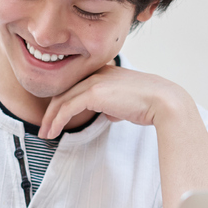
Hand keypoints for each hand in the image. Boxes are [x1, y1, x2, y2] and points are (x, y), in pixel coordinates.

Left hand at [39, 64, 185, 139]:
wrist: (163, 101)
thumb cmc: (150, 105)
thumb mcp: (127, 103)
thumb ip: (115, 106)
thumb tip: (109, 114)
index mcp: (103, 72)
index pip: (75, 87)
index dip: (62, 103)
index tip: (55, 120)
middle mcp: (96, 73)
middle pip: (64, 92)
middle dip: (51, 112)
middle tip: (45, 129)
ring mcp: (94, 80)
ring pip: (62, 100)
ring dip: (50, 119)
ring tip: (45, 134)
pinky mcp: (93, 92)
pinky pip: (67, 107)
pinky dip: (57, 120)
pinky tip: (53, 132)